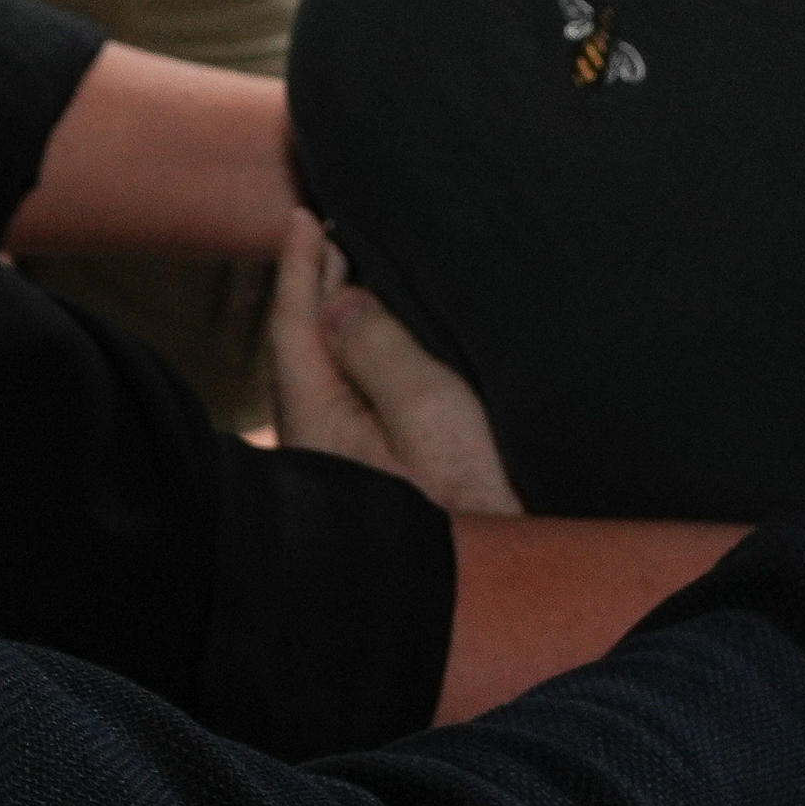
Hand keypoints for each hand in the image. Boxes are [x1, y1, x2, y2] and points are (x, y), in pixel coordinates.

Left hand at [269, 211, 524, 514]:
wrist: (509, 588)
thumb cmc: (475, 501)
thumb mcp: (431, 410)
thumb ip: (380, 350)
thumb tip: (338, 304)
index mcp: (320, 425)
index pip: (295, 329)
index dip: (300, 268)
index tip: (301, 218)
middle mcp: (325, 447)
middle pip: (308, 349)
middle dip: (318, 289)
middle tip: (327, 232)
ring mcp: (352, 466)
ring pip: (335, 374)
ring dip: (345, 320)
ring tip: (354, 274)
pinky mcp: (387, 480)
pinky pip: (362, 398)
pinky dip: (369, 355)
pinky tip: (389, 344)